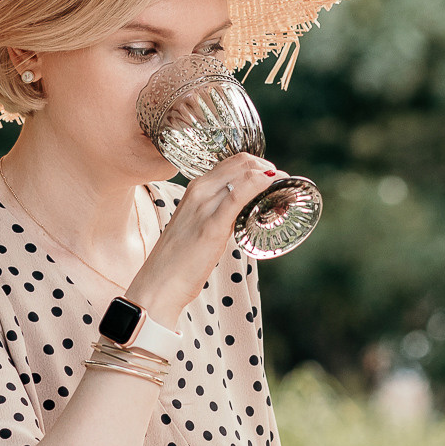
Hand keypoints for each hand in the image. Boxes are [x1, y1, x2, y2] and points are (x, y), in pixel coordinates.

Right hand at [128, 151, 275, 317]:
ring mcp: (204, 205)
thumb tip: (244, 215)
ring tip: (285, 193)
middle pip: (242, 161)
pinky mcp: (212, 225)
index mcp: (196, 189)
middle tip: (283, 187)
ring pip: (244, 172)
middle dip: (269, 168)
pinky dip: (261, 184)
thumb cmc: (180, 260)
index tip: (274, 181)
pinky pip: (239, 194)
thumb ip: (220, 215)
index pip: (233, 162)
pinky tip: (274, 187)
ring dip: (271, 176)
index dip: (259, 166)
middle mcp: (199, 190)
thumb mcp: (201, 226)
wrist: (159, 283)